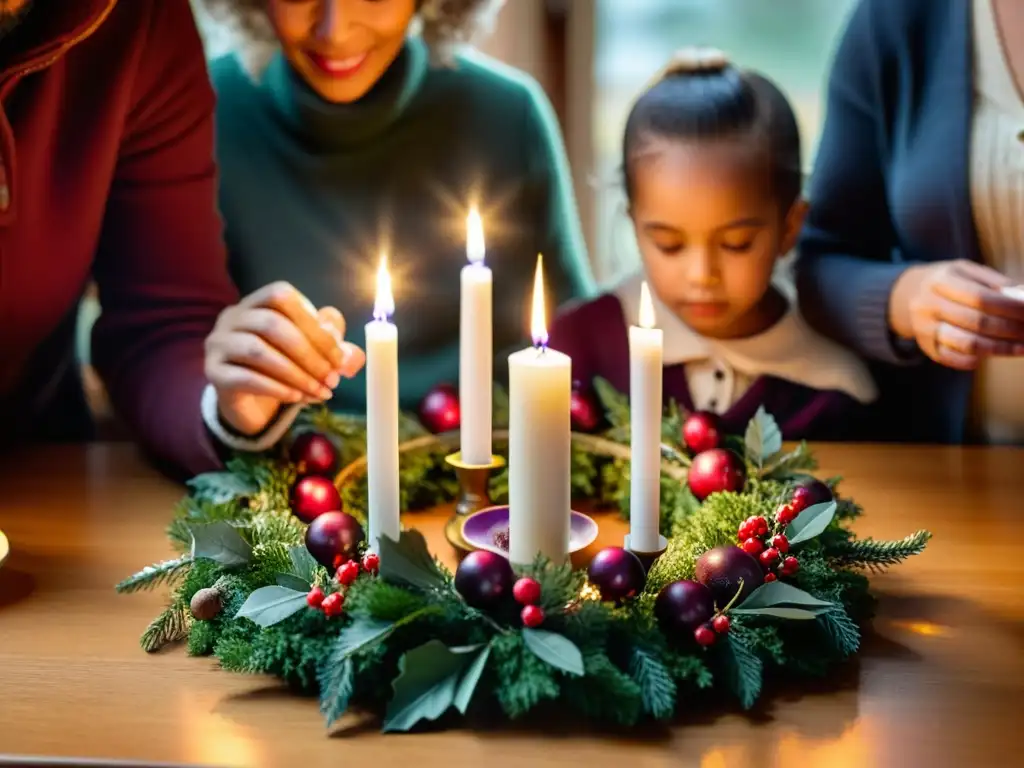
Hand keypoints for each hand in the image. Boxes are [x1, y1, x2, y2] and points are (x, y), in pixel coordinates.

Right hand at [204, 282, 365, 434]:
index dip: (313, 322)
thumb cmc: (281, 366)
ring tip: (320, 392)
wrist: (245, 399)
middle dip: (309, 353)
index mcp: (256, 302)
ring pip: (257, 351)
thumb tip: (353, 356)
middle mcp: (232, 317)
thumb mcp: (311, 352)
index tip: (338, 353)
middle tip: (333, 378)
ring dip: (296, 373)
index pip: (282, 296)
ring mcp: (218, 345)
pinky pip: (245, 378)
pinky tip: (298, 398)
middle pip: (271, 323)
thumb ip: (333, 347)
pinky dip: (277, 389)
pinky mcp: (214, 374)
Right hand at [888, 260, 1023, 369]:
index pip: (981, 298)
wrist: (910, 295)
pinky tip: (997, 352)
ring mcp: (925, 329)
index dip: (1011, 308)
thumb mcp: (968, 271)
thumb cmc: (950, 282)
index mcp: (940, 281)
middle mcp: (927, 306)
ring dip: (1001, 348)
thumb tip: (1023, 298)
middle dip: (1012, 329)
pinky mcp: (927, 347)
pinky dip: (980, 359)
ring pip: (968, 344)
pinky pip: (956, 359)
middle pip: (977, 322)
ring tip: (1022, 347)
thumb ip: (996, 282)